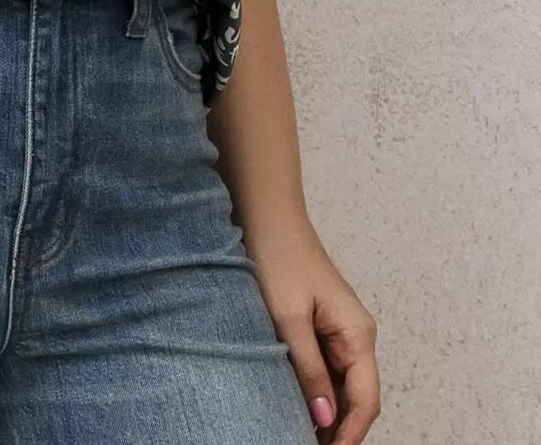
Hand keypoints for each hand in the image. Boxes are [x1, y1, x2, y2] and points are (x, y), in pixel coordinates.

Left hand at [249, 216, 380, 442]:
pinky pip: (324, 367)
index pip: (366, 400)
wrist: (266, 212)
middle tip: (306, 444)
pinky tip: (294, 402)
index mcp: (357, 333)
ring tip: (298, 432)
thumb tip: (324, 420)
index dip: (351, 434)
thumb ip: (308, 369)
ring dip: (325, 410)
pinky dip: (314, 389)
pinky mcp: (320, 324)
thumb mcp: (289, 318)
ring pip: (340, 385)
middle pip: (357, 397)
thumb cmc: (279, 256)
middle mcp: (356, 335)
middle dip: (339, 427)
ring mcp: (339, 329)